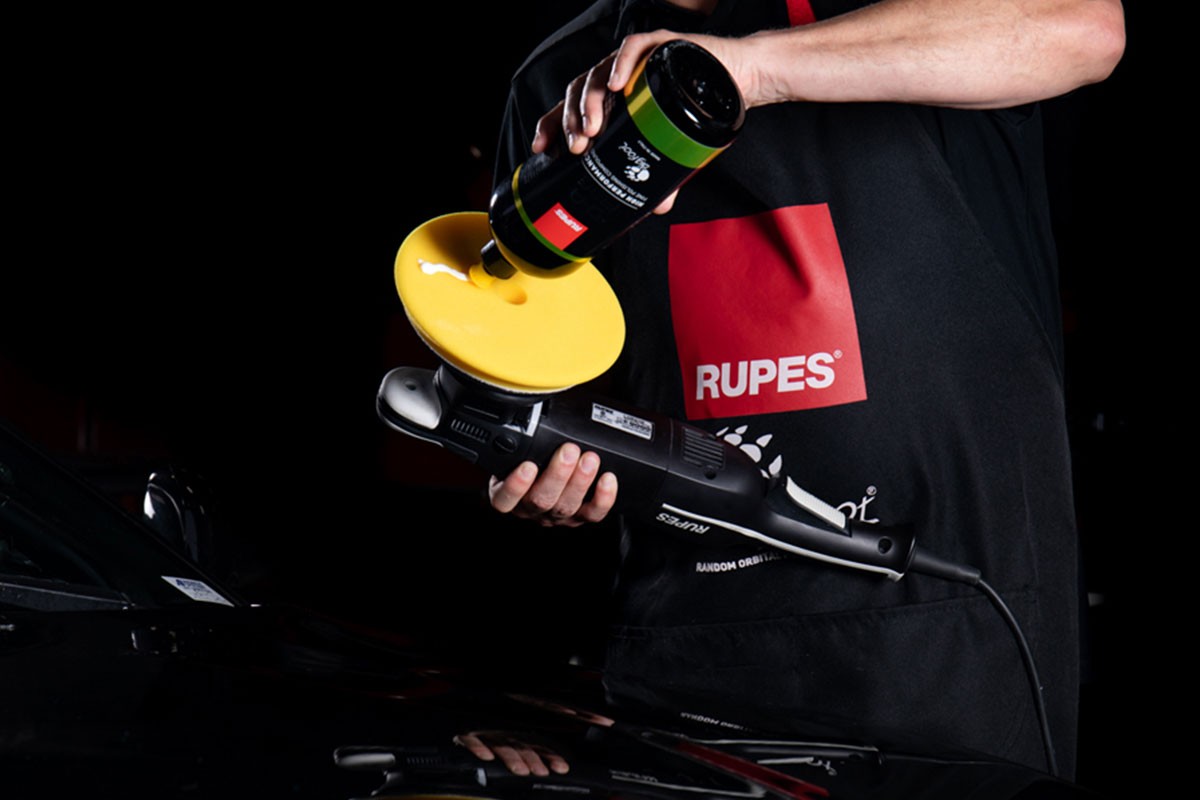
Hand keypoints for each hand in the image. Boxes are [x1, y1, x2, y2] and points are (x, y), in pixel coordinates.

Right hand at [454, 730, 569, 775]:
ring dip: (511, 756)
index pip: (537, 746)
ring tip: (520, 770)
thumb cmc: (490, 744)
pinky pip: (471, 740)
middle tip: (541, 772)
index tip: (561, 768)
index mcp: (518, 738)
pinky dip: (478, 747)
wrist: (458, 726)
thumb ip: (527, 759)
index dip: (550, 756)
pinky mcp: (467, 736)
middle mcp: (504, 735)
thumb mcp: (513, 750)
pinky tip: (485, 757)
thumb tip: (551, 770)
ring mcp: (486, 734)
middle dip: (532, 759)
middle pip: (521, 745)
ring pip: (500, 744)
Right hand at [488, 443, 616, 526]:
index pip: (504, 499)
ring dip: (580, 481)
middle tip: (569, 450)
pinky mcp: (579, 517)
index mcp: (507, 495)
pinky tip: (608, 479)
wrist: (543, 475)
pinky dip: (603, 498)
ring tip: (590, 459)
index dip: (516, 486)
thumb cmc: (529, 456)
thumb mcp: (518, 448)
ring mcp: (554, 515)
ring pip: (566, 507)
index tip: (528, 465)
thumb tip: (536, 402)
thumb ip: (522, 438)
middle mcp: (529, 508)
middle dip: (557, 474)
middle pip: (540, 500)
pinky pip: (592, 514)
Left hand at [530, 30, 749, 215]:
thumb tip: (657, 208)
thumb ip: (663, 177)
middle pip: (579, 93)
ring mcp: (635, 61)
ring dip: (591, 101)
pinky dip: (622, 64)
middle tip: (577, 147)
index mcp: (611, 101)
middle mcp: (617, 79)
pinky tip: (618, 84)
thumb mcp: (674, 147)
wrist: (736, 78)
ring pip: (599, 72)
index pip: (570, 110)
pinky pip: (634, 48)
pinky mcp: (659, 46)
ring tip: (592, 127)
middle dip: (573, 121)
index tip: (542, 148)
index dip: (552, 127)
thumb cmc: (697, 108)